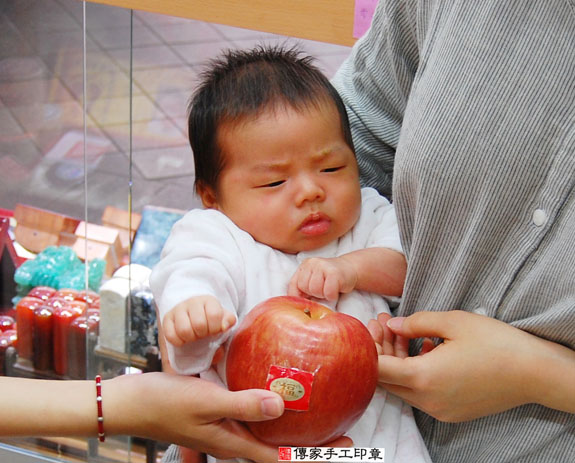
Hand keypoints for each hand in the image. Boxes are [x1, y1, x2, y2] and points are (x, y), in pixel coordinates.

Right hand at [110, 373, 351, 462]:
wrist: (135, 403)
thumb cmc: (166, 402)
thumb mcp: (207, 401)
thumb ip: (244, 405)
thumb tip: (282, 407)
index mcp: (235, 443)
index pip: (283, 458)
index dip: (315, 456)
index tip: (346, 447)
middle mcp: (236, 441)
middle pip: (282, 451)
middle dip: (314, 448)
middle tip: (345, 437)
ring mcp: (228, 431)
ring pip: (270, 438)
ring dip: (296, 435)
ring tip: (321, 421)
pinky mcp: (222, 418)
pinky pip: (255, 421)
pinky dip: (274, 417)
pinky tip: (279, 402)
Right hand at [162, 295, 235, 345]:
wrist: (193, 311)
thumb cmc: (210, 318)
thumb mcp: (222, 318)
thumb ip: (228, 322)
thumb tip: (225, 327)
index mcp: (209, 300)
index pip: (214, 315)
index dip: (216, 328)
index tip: (214, 330)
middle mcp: (192, 302)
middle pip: (199, 324)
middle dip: (203, 334)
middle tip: (204, 334)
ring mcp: (178, 309)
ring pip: (184, 330)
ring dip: (191, 338)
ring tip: (194, 336)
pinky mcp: (167, 318)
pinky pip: (170, 335)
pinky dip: (178, 342)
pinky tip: (184, 339)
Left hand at [288, 257, 357, 300]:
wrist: (351, 268)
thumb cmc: (330, 279)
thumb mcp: (313, 281)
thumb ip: (303, 290)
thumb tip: (296, 307)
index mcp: (304, 266)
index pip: (293, 284)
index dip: (298, 296)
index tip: (306, 301)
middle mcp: (311, 263)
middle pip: (304, 287)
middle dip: (313, 293)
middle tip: (323, 290)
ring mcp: (322, 266)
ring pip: (315, 289)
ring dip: (323, 294)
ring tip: (329, 289)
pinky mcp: (334, 272)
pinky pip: (328, 292)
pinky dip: (332, 296)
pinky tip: (336, 290)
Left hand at [375, 310, 571, 421]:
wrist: (535, 373)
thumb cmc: (496, 343)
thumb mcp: (453, 322)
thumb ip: (416, 323)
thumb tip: (394, 324)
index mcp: (424, 378)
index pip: (378, 369)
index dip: (368, 347)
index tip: (370, 327)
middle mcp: (427, 400)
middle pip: (387, 379)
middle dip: (381, 350)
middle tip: (383, 323)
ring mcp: (439, 409)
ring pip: (404, 386)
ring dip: (398, 360)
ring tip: (402, 331)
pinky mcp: (450, 411)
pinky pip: (421, 393)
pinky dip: (414, 372)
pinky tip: (425, 347)